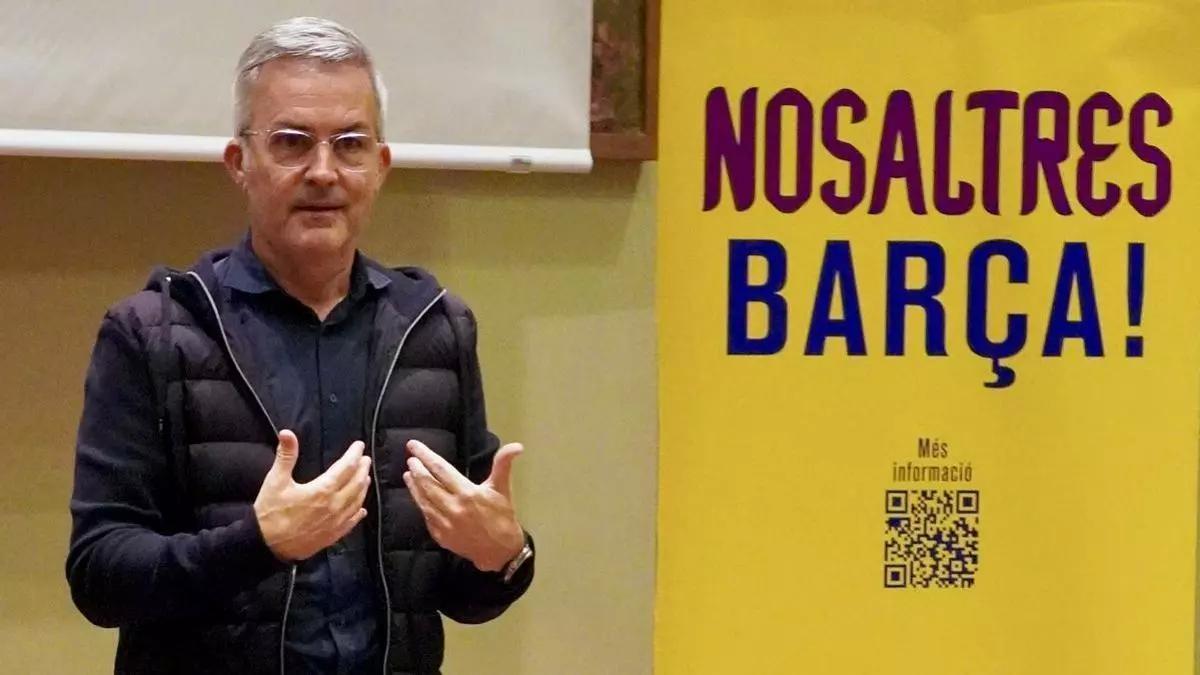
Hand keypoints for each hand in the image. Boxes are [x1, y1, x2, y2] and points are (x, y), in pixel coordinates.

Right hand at [253, 430, 371, 561]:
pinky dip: (358, 513)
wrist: (266, 546)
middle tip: (365, 459)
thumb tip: (287, 433)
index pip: (346, 467)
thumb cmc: (270, 512)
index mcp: (323, 490)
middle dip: (362, 469)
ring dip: (363, 488)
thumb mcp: (275, 481)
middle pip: (356, 484)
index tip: (359, 445)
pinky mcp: (332, 536)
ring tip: (365, 478)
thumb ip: (286, 456)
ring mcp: (335, 522)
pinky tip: (361, 509)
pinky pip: (351, 522)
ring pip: (357, 502)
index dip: (354, 454)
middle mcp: (334, 506)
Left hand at [403, 440, 525, 571]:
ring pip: (423, 500)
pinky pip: (426, 516)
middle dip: (417, 470)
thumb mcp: (502, 488)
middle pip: (428, 484)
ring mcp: (444, 523)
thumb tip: (517, 446)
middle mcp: (453, 507)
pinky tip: (417, 495)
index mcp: (468, 493)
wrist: (500, 551)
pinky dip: (420, 503)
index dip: (426, 455)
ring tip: (408, 474)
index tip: (414, 445)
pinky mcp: (440, 535)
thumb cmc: (502, 516)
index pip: (441, 469)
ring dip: (414, 486)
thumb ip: (503, 464)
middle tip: (411, 459)